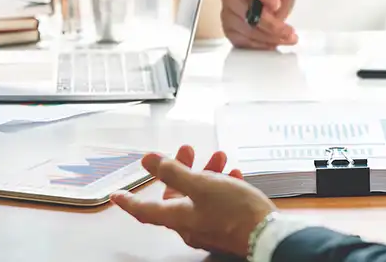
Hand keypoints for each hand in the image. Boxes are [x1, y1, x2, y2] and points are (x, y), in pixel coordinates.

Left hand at [111, 152, 274, 257]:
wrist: (269, 235)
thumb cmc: (234, 211)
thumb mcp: (201, 184)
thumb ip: (173, 171)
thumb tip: (147, 160)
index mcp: (177, 217)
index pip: (144, 210)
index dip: (128, 201)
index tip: (116, 195)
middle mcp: (189, 225)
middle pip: (176, 195)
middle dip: (181, 169)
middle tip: (187, 149)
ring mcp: (208, 227)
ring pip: (199, 195)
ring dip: (206, 173)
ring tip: (220, 157)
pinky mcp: (226, 226)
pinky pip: (217, 203)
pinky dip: (221, 186)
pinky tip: (234, 175)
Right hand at [222, 0, 300, 49]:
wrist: (264, 0)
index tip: (277, 5)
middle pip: (247, 12)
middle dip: (271, 25)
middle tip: (288, 31)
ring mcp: (227, 14)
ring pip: (247, 30)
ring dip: (269, 38)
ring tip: (286, 37)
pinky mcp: (228, 31)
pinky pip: (243, 42)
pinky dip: (260, 45)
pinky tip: (272, 42)